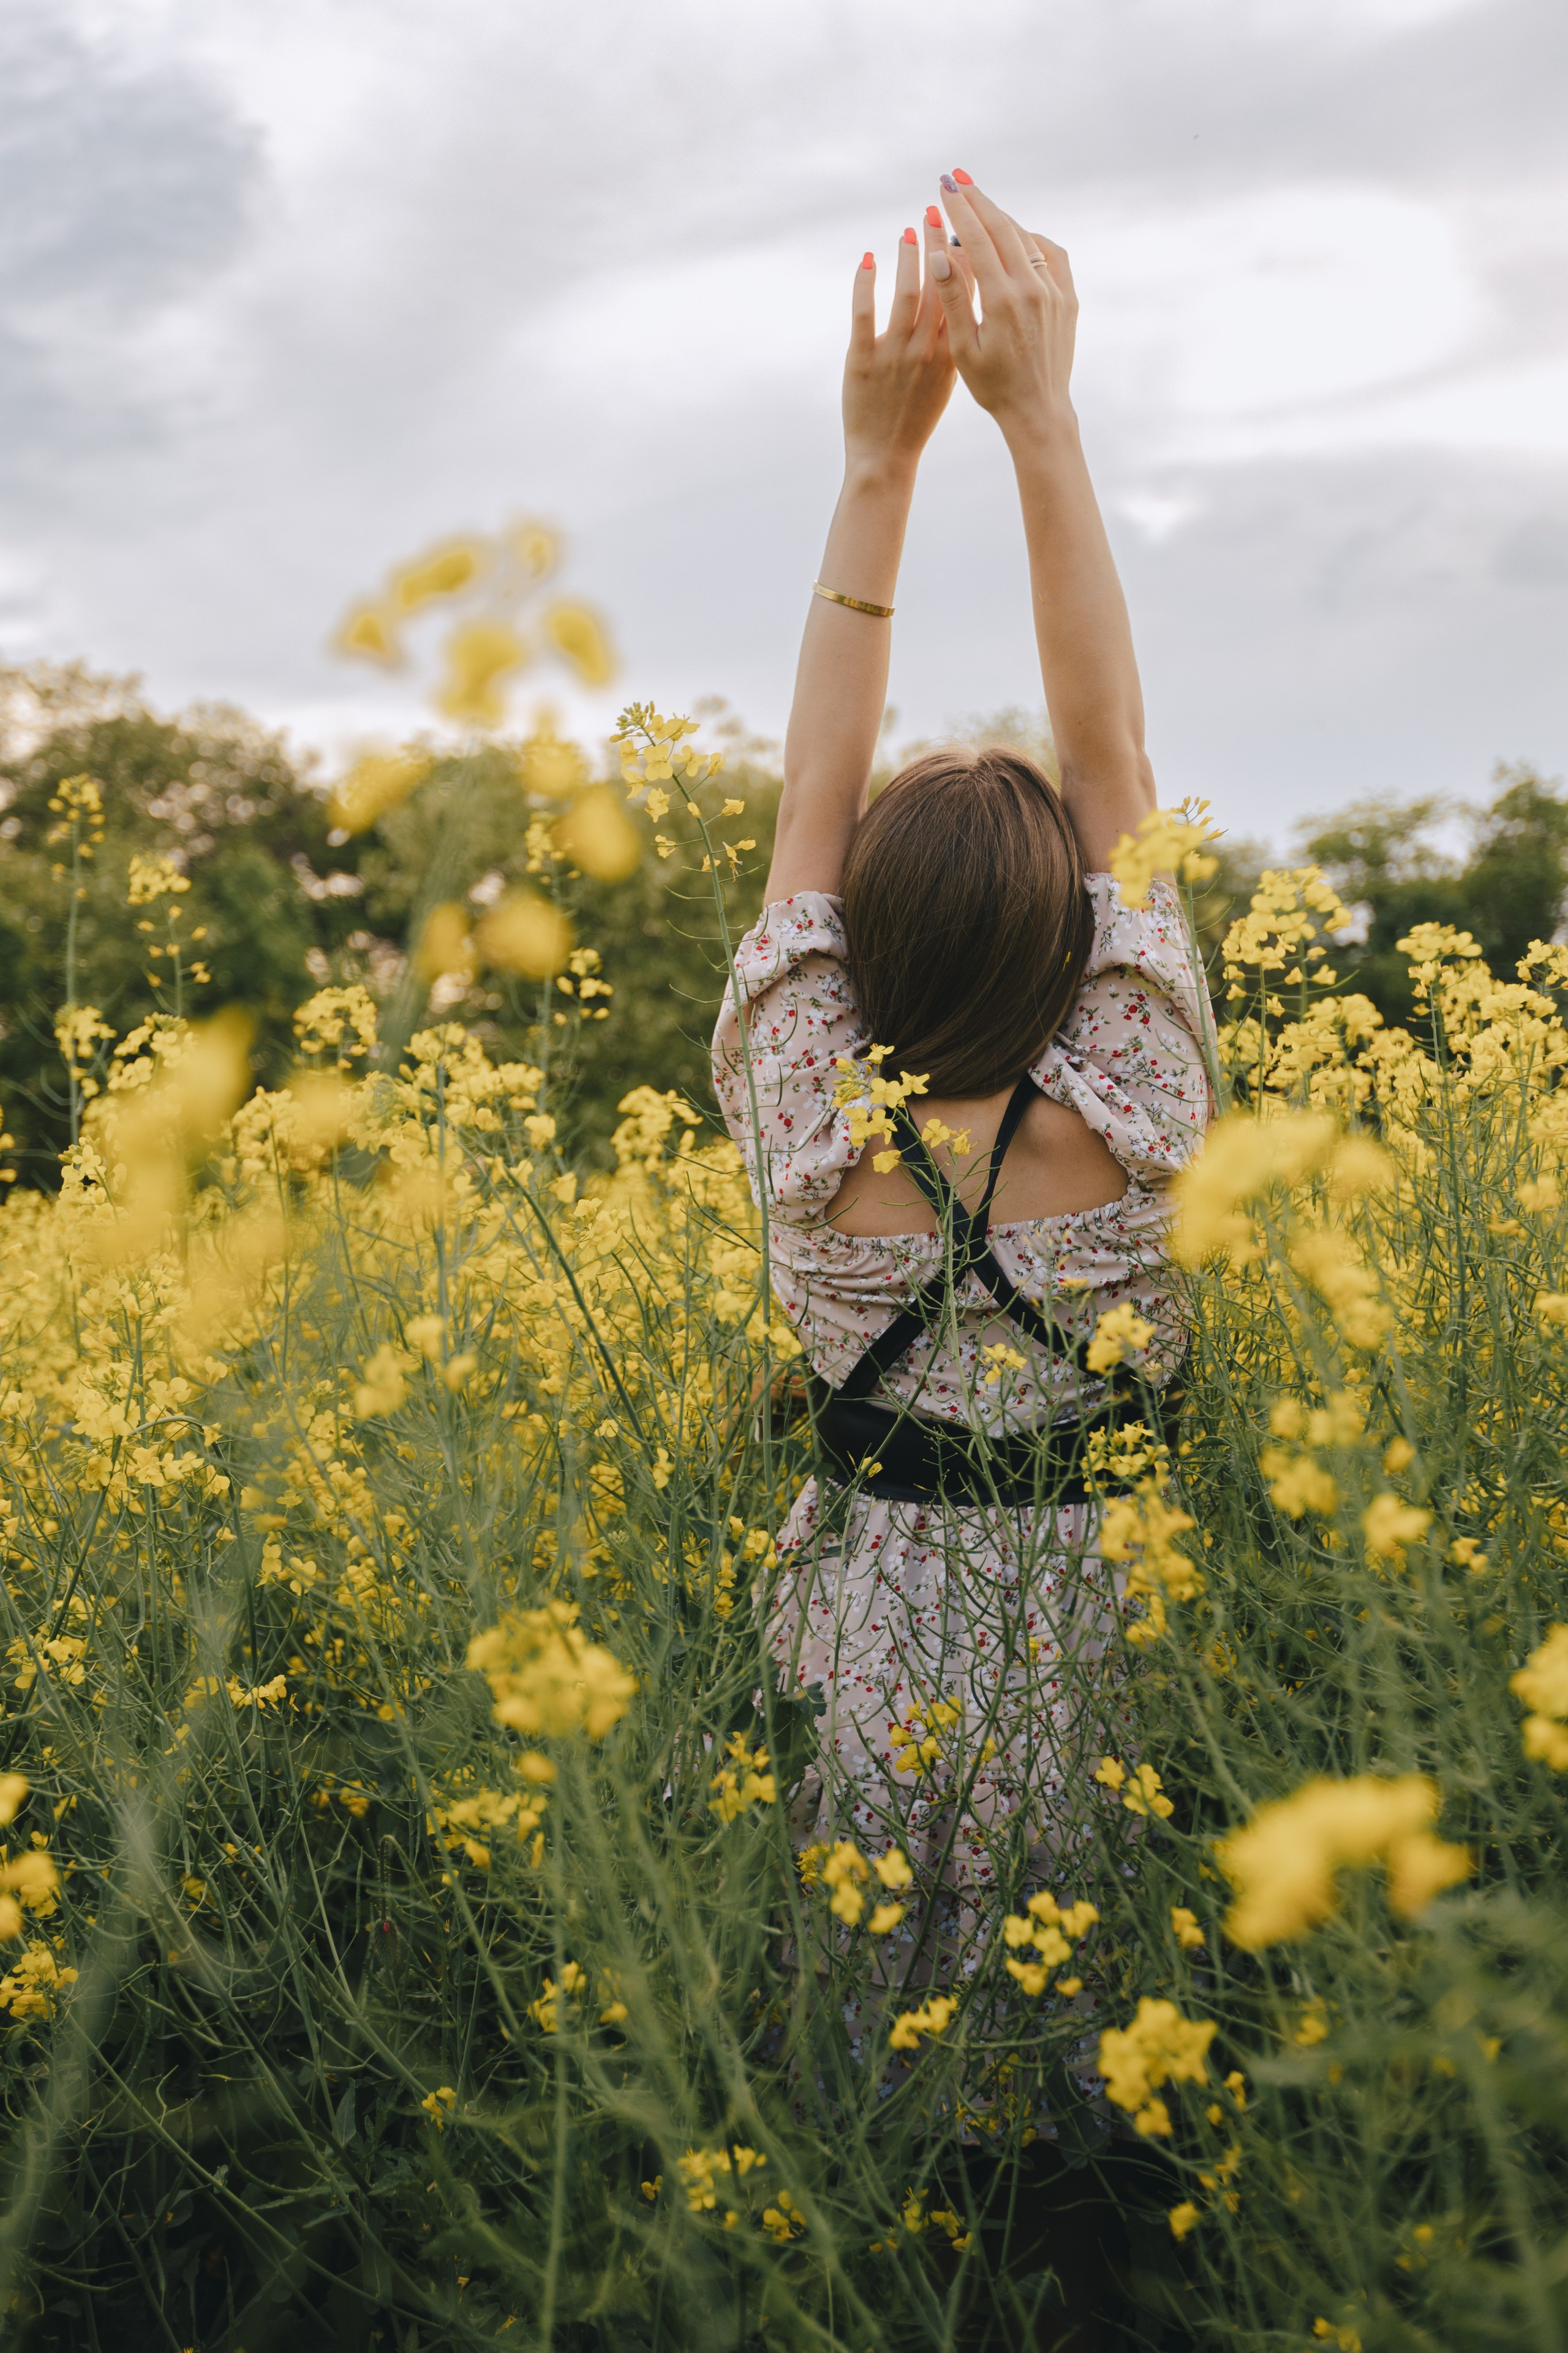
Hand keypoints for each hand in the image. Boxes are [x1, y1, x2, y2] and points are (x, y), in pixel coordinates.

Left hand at [841, 223, 955, 472]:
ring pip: (904, 294)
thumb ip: (954, 339)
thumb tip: (959, 296)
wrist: (886, 457)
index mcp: (951, 352)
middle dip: (937, 243)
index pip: (962, 295)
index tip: (964, 227)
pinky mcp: (862, 360)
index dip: (964, 258)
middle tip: (936, 208)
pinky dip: (865, 282)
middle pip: (936, 286)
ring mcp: (894, 354)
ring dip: (907, 256)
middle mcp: (926, 349)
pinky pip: (863, 313)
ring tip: (909, 229)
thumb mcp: (948, 378)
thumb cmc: (917, 417)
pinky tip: (867, 258)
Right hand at [928, 172, 1076, 437]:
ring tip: (981, 205)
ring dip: (1001, 218)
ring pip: (1026, 238)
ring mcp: (1054, 292)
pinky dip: (1032, 239)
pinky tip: (1017, 238)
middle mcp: (1032, 289)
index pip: (977, 239)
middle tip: (957, 178)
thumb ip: (953, 298)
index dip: (959, 209)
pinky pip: (1051, 254)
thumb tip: (940, 253)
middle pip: (1002, 228)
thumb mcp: (963, 348)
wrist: (1038, 411)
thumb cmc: (993, 387)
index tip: (944, 186)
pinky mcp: (1068, 299)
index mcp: (1002, 300)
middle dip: (978, 200)